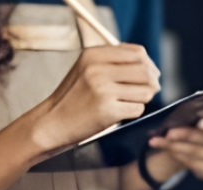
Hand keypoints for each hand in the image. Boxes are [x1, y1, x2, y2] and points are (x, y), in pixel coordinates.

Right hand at [29, 44, 159, 152]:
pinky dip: (133, 112)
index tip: (150, 74)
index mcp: (93, 55)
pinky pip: (137, 109)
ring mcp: (102, 91)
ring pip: (145, 91)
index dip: (149, 64)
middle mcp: (97, 70)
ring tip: (127, 101)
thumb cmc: (74, 96)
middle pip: (145, 71)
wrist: (52, 122)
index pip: (137, 53)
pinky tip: (118, 112)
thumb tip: (150, 66)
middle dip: (151, 82)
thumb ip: (114, 61)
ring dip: (142, 98)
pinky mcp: (107, 111)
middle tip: (148, 90)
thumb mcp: (87, 69)